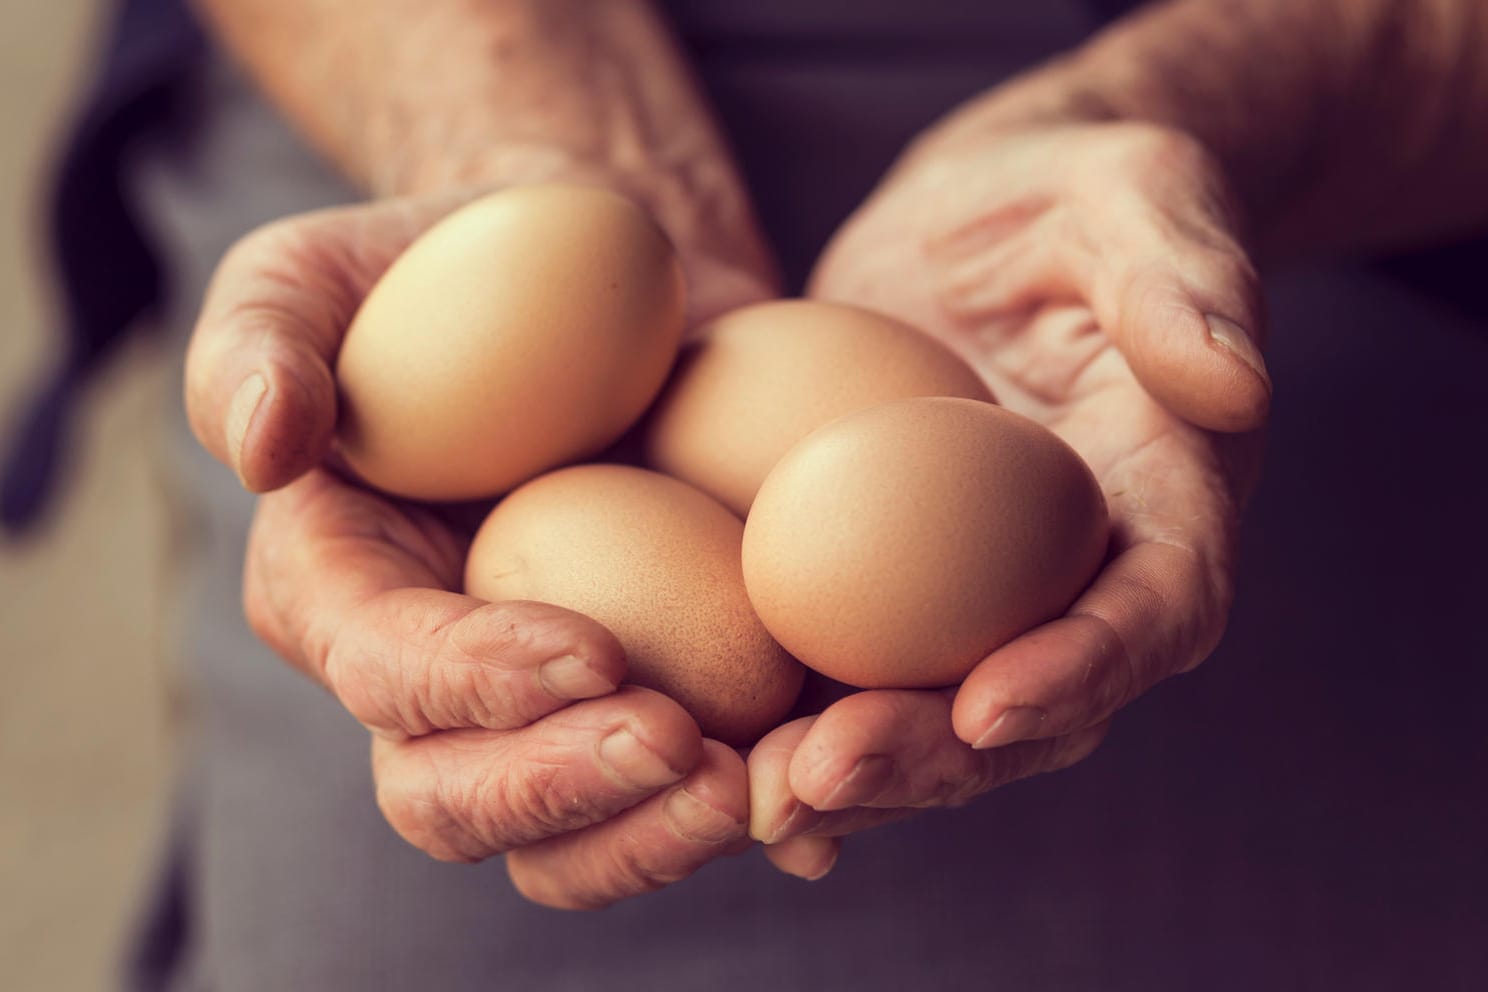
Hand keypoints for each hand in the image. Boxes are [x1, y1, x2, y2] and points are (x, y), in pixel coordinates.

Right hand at [186, 187, 775, 907]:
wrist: (602, 277)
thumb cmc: (447, 266)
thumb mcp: (319, 270)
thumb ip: (261, 339)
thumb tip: (264, 446)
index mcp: (340, 593)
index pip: (383, 671)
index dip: (471, 683)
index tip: (593, 652)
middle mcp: (433, 680)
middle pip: (459, 802)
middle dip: (563, 794)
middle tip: (682, 748)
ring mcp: (548, 704)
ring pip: (575, 836)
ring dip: (662, 835)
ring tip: (765, 787)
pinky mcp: (660, 688)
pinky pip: (686, 791)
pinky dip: (753, 812)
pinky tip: (818, 805)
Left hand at [750, 113, 1267, 878]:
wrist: (984, 214)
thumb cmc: (1076, 194)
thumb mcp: (1138, 197)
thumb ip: (1184, 280)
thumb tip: (1232, 381)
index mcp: (1166, 501)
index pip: (1155, 608)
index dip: (1084, 668)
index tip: (991, 703)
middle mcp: (1078, 575)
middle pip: (1032, 705)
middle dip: (935, 757)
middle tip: (821, 776)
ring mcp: (979, 592)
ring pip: (933, 718)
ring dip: (852, 772)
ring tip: (751, 795)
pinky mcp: (888, 581)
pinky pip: (851, 669)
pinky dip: (793, 724)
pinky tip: (717, 761)